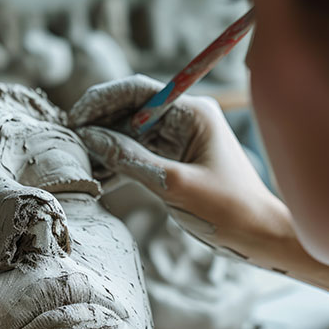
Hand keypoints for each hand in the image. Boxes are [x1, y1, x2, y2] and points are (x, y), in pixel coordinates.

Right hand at [71, 74, 289, 265]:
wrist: (260, 236)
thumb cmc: (228, 210)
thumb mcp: (173, 185)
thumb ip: (130, 159)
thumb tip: (90, 138)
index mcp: (192, 112)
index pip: (138, 91)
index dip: (101, 101)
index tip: (74, 119)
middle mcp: (185, 119)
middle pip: (130, 111)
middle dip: (99, 125)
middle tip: (68, 142)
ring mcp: (179, 141)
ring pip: (130, 135)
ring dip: (105, 148)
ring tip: (78, 163)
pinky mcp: (176, 162)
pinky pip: (139, 156)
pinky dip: (118, 166)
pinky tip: (97, 179)